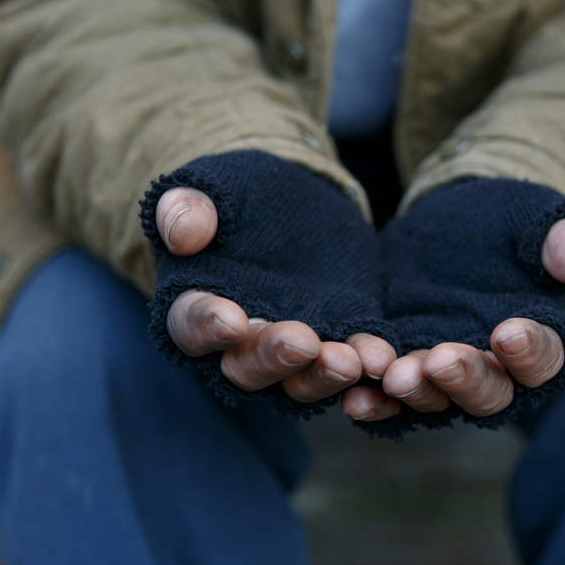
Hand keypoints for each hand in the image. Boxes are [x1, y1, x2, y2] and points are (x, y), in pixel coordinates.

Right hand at [155, 186, 395, 402]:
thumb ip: (187, 207)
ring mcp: (293, 347)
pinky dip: (365, 360)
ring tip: (350, 361)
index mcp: (198, 305)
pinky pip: (352, 358)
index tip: (230, 320)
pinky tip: (382, 358)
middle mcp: (242, 341)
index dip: (208, 325)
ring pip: (302, 378)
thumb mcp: (212, 187)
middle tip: (303, 343)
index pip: (193, 324)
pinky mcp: (339, 336)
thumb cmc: (238, 193)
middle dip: (275, 358)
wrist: (295, 197)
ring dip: (324, 374)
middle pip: (249, 365)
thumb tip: (182, 236)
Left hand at [341, 217, 564, 420]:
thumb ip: (564, 240)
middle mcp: (496, 373)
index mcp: (540, 342)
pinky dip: (374, 400)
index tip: (509, 332)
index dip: (530, 350)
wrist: (456, 225)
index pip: (544, 358)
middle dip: (465, 379)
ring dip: (416, 392)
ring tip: (395, 376)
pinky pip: (389, 395)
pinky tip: (355, 396)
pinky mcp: (403, 365)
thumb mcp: (537, 220)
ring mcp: (445, 375)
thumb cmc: (511, 224)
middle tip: (440, 359)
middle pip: (489, 393)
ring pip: (436, 399)